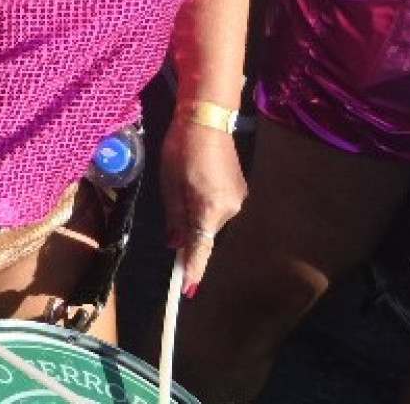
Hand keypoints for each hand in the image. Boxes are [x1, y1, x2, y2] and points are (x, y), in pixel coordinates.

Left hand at [158, 118, 244, 294]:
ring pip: (211, 219)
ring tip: (183, 184)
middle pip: (204, 232)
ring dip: (195, 213)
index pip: (201, 246)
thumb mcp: (169, 184)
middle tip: (172, 210)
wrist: (206, 121)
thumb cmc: (182, 149)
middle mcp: (231, 209)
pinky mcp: (239, 192)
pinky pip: (218, 207)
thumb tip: (175, 243)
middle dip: (188, 231)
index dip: (193, 268)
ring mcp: (238, 200)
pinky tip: (195, 184)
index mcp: (210, 207)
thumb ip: (174, 216)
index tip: (187, 289)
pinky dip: (204, 205)